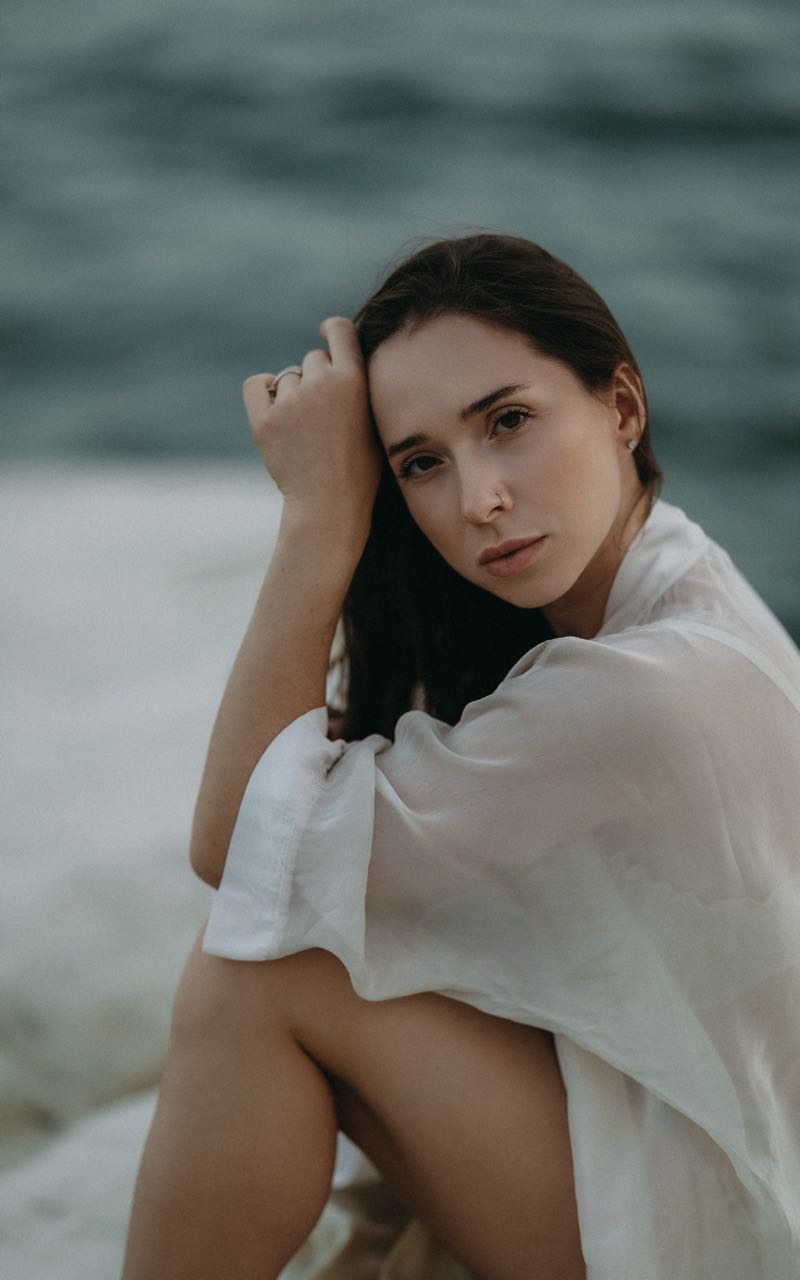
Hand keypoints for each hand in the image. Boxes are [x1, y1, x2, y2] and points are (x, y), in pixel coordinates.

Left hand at [243, 317, 381, 548]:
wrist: (330, 506)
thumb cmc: (359, 471)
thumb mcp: (373, 422)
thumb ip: (355, 388)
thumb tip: (333, 362)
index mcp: (354, 380)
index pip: (340, 331)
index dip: (332, 328)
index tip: (326, 331)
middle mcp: (321, 383)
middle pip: (312, 359)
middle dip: (316, 378)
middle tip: (323, 415)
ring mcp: (290, 402)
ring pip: (287, 378)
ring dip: (292, 394)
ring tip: (305, 430)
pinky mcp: (264, 420)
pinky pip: (256, 386)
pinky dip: (262, 392)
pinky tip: (273, 411)